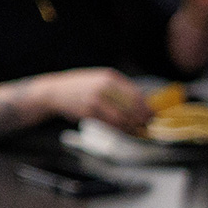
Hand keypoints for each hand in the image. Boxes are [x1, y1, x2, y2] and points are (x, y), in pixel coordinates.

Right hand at [30, 67, 153, 134]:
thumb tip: (140, 101)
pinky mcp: (87, 113)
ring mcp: (94, 100)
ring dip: (131, 125)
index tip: (151, 114)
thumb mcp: (100, 79)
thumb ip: (118, 88)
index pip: (135, 94)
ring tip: (136, 129)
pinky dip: (118, 129)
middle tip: (146, 124)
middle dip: (141, 118)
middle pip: (130, 106)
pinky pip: (107, 124)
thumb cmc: (80, 86)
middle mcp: (102, 87)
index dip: (145, 106)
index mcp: (109, 77)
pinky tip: (122, 130)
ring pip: (120, 117)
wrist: (55, 91)